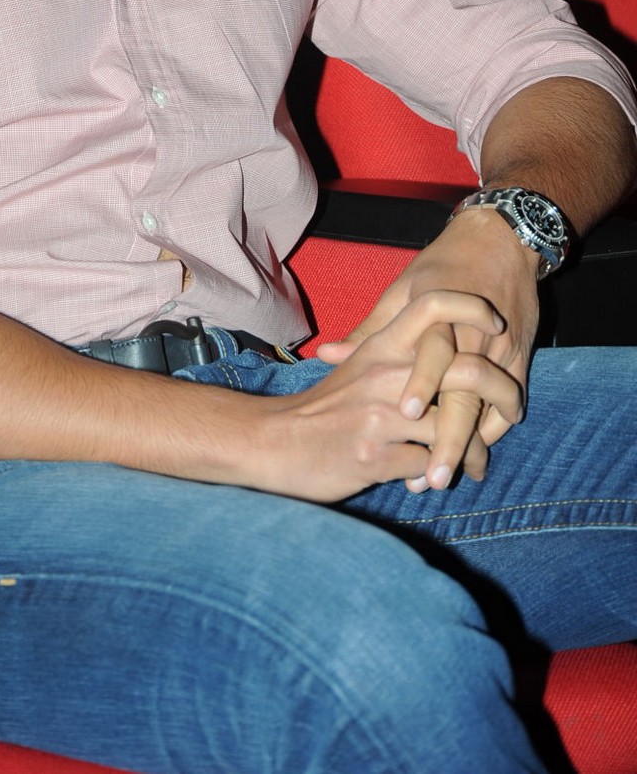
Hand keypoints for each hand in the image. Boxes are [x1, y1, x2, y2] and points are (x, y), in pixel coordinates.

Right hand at [250, 288, 521, 503]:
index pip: (433, 307)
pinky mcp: (375, 457)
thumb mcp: (355, 369)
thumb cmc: (320, 409)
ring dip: (474, 450)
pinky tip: (436, 480)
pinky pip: (427, 465)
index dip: (472, 308)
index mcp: (381, 347)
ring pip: (455, 426)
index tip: (496, 324)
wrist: (271, 442)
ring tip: (479, 462)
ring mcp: (381, 416)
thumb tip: (425, 332)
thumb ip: (388, 349)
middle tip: (515, 410)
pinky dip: (437, 474)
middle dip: (504, 393)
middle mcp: (385, 375)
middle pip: (466, 370)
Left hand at [316, 208, 539, 489]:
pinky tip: (471, 458)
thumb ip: (370, 329)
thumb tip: (325, 355)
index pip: (434, 349)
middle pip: (467, 391)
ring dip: (471, 447)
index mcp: (438, 313)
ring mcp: (501, 349)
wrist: (499, 241)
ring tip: (445, 479)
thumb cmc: (440, 267)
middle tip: (431, 478)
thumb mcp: (402, 289)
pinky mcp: (521, 357)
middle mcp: (473, 334)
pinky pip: (511, 403)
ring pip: (491, 407)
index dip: (422, 381)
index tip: (406, 415)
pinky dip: (491, 432)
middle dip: (451, 438)